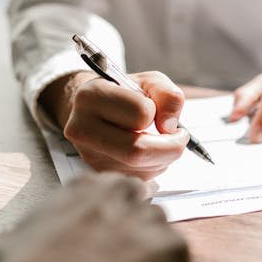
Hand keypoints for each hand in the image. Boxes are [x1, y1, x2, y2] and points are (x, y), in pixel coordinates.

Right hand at [0, 173, 190, 261]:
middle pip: (139, 209)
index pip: (107, 193)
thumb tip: (14, 245)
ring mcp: (154, 221)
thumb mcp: (3, 246)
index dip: (103, 219)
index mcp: (85, 188)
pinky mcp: (176, 251)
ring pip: (158, 235)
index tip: (97, 239)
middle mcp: (124, 194)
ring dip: (147, 257)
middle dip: (131, 232)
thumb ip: (22, 234)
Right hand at [41, 71, 189, 179]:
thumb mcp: (150, 82)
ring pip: (140, 169)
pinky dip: (153, 168)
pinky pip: (138, 179)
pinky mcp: (98, 173)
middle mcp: (82, 128)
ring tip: (158, 141)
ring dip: (163, 158)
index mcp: (91, 97)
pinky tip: (147, 153)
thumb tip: (169, 127)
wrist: (98, 108)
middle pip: (137, 151)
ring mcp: (88, 155)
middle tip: (180, 138)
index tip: (160, 112)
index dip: (158, 113)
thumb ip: (169, 96)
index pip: (140, 113)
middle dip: (170, 148)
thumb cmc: (125, 94)